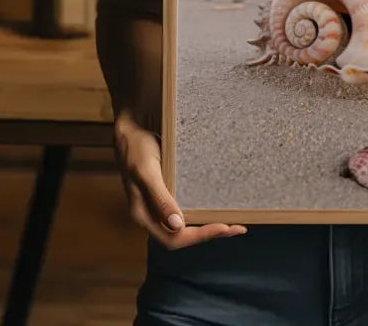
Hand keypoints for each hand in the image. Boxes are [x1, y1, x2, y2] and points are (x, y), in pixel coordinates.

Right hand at [113, 110, 246, 249]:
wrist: (129, 129)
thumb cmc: (136, 148)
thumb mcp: (147, 172)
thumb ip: (160, 199)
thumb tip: (178, 226)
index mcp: (144, 215)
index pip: (174, 239)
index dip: (200, 236)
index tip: (224, 227)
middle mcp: (152, 214)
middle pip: (182, 236)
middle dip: (209, 233)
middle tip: (238, 228)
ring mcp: (158, 205)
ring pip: (185, 225)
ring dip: (207, 225)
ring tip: (233, 222)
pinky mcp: (165, 193)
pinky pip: (185, 208)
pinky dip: (201, 211)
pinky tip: (215, 206)